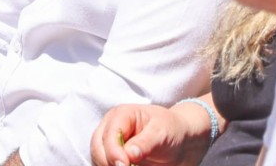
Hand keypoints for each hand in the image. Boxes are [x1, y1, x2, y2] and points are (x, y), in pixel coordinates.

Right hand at [90, 102, 207, 165]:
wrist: (178, 141)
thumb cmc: (170, 130)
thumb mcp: (161, 133)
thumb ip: (145, 143)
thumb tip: (129, 154)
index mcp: (121, 115)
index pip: (109, 135)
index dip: (114, 152)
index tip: (125, 165)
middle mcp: (110, 127)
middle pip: (97, 148)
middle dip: (108, 162)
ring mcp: (109, 143)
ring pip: (98, 159)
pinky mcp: (112, 156)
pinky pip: (105, 165)